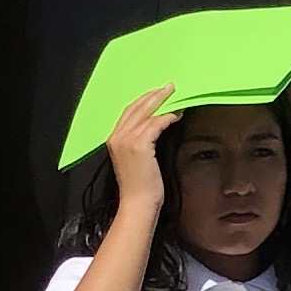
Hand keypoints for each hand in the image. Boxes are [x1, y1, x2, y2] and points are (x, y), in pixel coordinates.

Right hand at [103, 83, 178, 209]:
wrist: (137, 203)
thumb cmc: (140, 187)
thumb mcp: (136, 160)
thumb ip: (140, 143)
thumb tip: (156, 128)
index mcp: (113, 139)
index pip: (129, 112)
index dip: (144, 101)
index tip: (157, 93)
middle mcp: (117, 136)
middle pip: (136, 108)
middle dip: (154, 95)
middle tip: (170, 87)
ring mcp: (127, 140)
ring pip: (146, 113)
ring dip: (163, 102)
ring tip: (176, 96)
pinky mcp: (139, 145)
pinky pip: (156, 124)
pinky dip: (168, 116)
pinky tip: (177, 114)